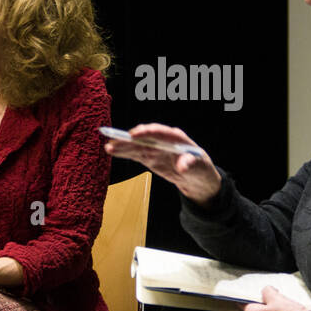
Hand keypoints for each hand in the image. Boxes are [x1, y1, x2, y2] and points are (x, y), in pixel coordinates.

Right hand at [104, 123, 221, 205]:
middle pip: (145, 137)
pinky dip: (124, 153)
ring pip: (137, 145)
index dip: (148, 132)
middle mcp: (164, 140)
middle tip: (116, 139)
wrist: (197, 177)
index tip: (136, 134)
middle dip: (131, 138)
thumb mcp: (200, 167)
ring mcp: (156, 149)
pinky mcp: (150, 157)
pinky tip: (112, 151)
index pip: (161, 133)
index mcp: (177, 138)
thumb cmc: (201, 168)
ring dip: (123, 146)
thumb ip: (191, 164)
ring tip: (109, 146)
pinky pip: (135, 154)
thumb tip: (182, 165)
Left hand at [240, 285, 310, 310]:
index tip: (247, 290)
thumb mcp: (276, 297)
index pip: (241, 302)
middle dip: (259, 302)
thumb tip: (266, 291)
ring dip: (267, 310)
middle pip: (252, 309)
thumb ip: (266, 291)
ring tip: (280, 304)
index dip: (246, 294)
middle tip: (270, 295)